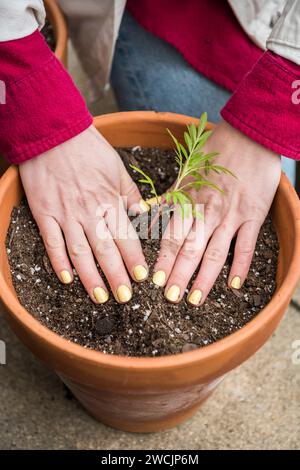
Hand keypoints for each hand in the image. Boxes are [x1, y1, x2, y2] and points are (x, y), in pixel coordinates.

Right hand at [19, 125, 147, 303]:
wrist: (54, 134)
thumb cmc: (88, 149)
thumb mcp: (117, 168)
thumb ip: (131, 193)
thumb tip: (143, 213)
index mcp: (109, 201)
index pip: (125, 237)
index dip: (134, 259)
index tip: (141, 278)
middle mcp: (89, 212)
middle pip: (105, 251)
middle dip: (116, 276)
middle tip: (124, 297)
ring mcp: (65, 214)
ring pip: (79, 253)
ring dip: (90, 278)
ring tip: (100, 297)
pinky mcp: (45, 213)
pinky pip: (52, 242)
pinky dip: (58, 262)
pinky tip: (67, 279)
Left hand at [153, 120, 280, 304]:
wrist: (249, 136)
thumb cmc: (215, 153)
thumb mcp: (186, 172)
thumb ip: (168, 197)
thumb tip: (146, 213)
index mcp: (189, 202)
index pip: (172, 236)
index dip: (162, 259)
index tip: (154, 280)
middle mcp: (207, 212)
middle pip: (190, 249)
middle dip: (179, 275)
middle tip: (170, 298)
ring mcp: (232, 215)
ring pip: (215, 252)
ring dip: (205, 278)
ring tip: (195, 299)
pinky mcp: (254, 215)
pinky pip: (246, 245)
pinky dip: (241, 266)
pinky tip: (234, 285)